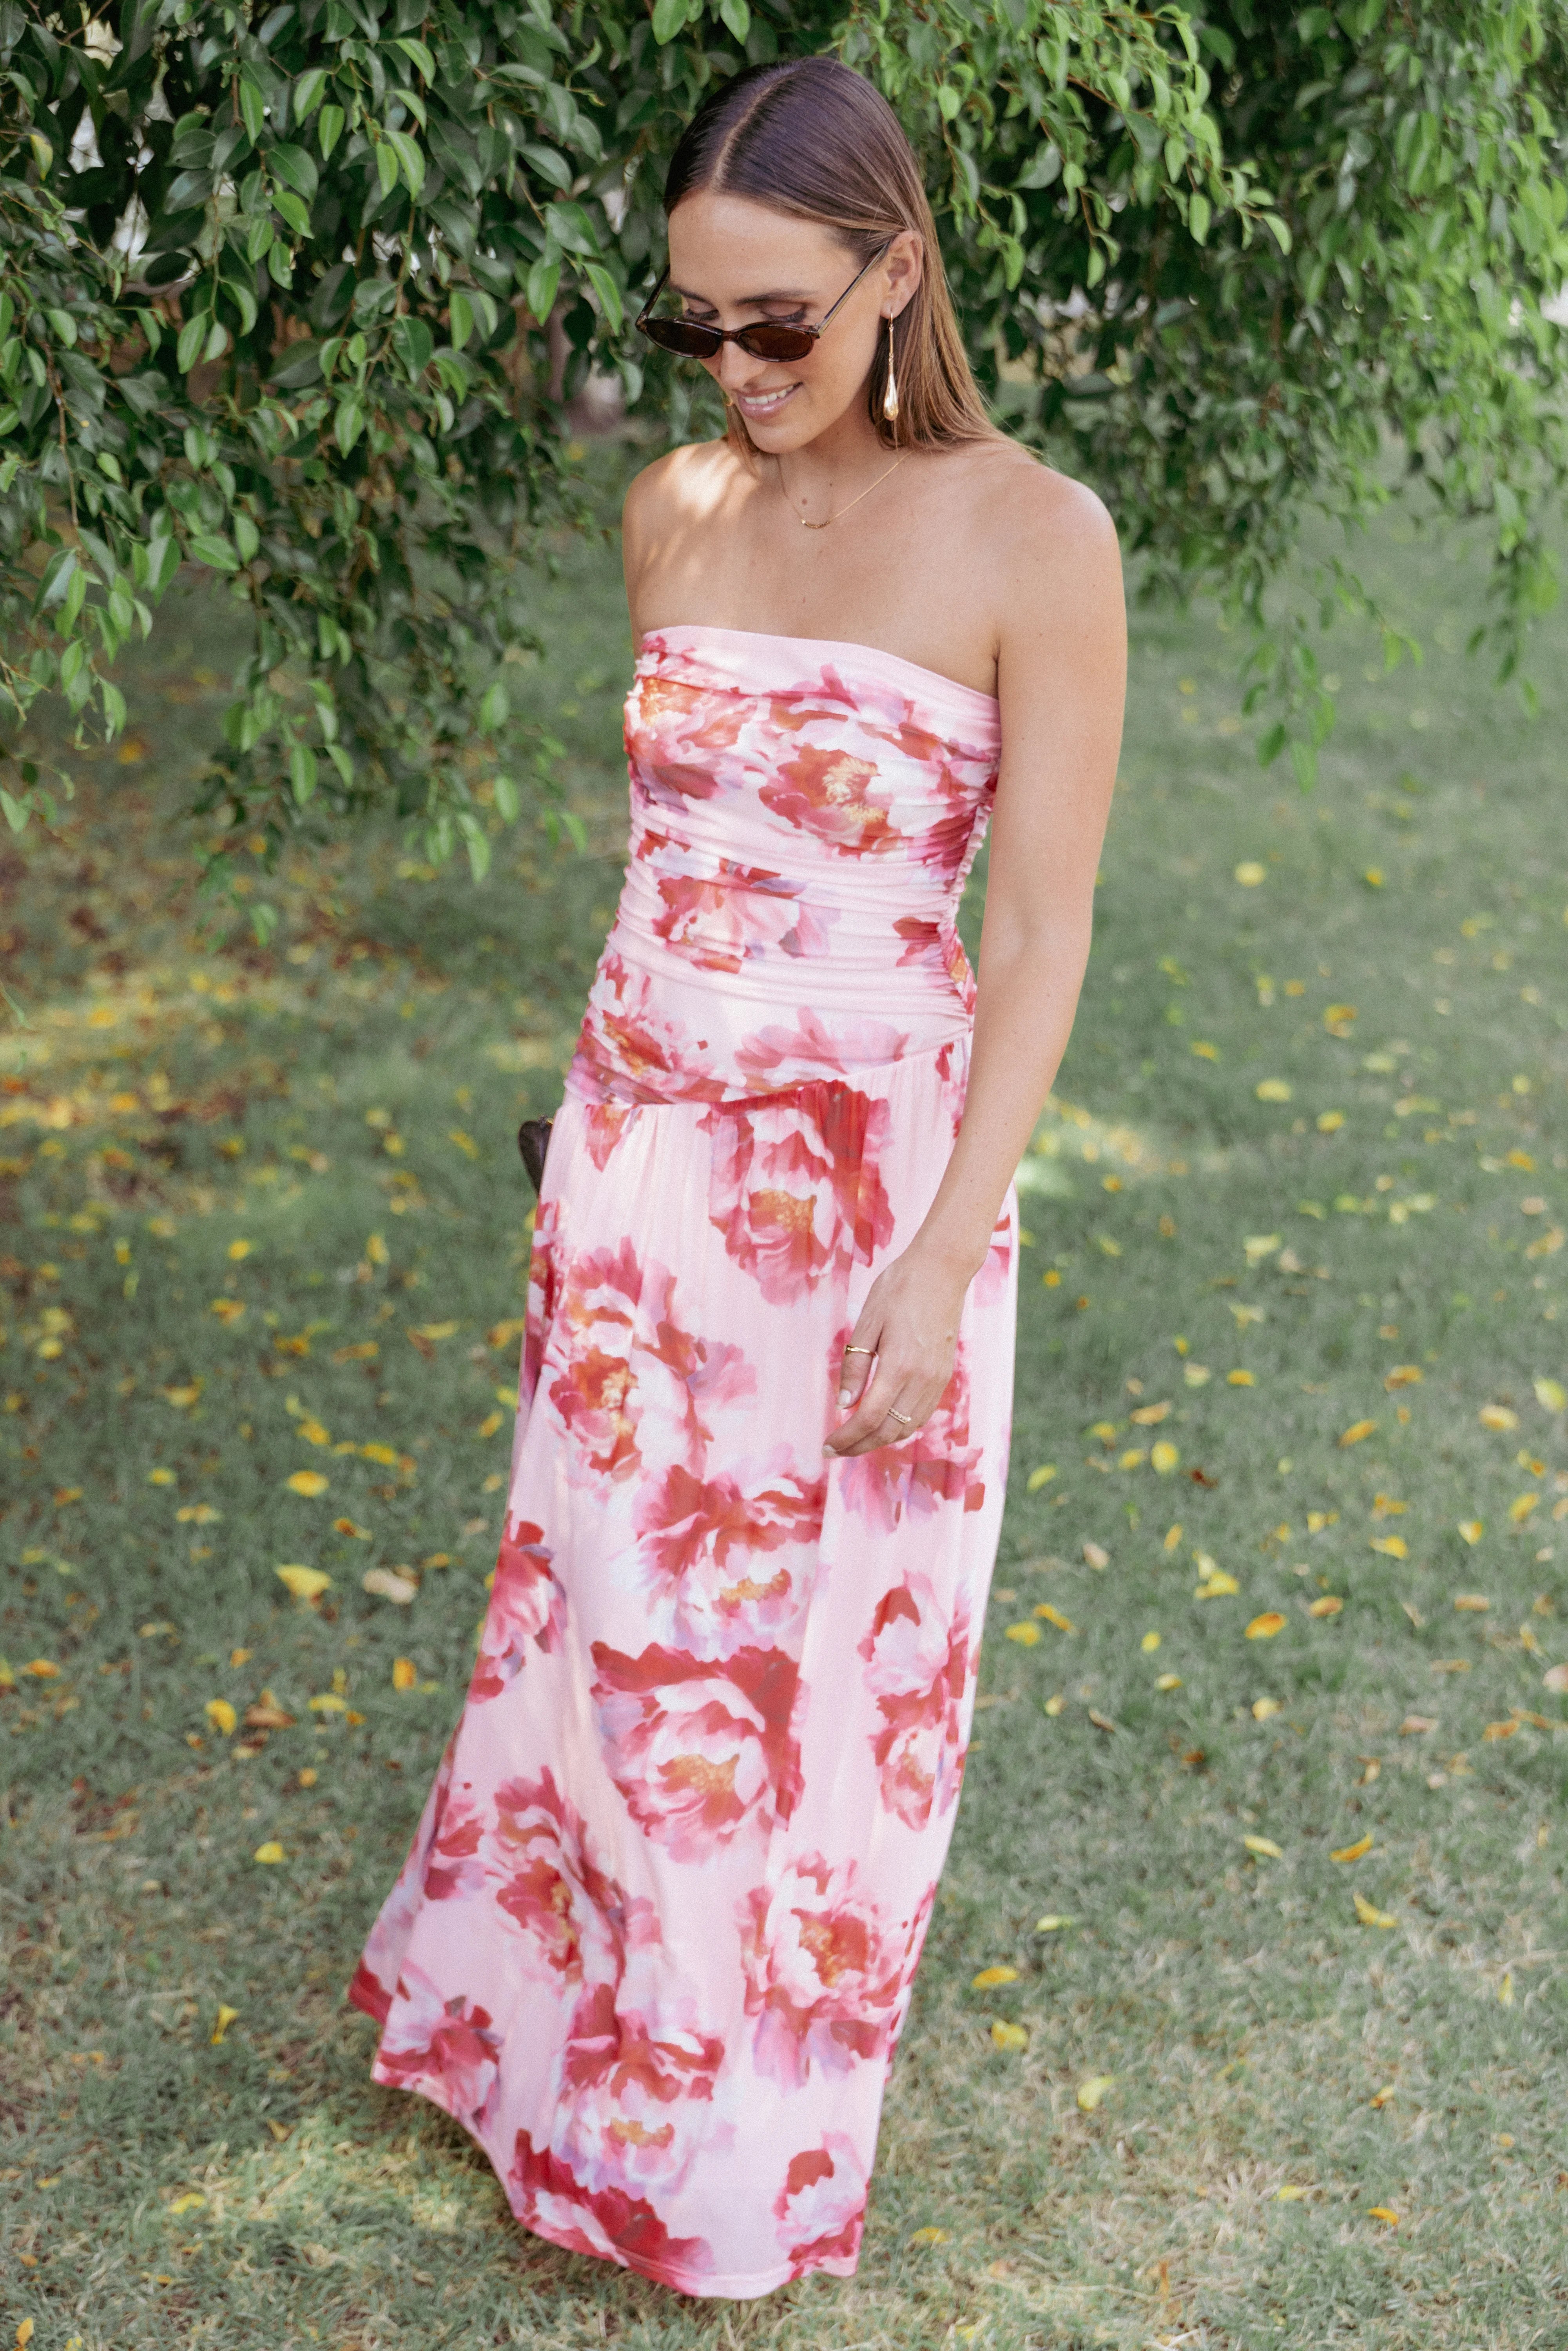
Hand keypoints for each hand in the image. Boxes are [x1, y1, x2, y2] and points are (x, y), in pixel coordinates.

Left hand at [823, 1242, 973, 1457]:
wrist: (942, 1269)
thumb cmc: (900, 1288)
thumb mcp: (868, 1322)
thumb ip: (855, 1365)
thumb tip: (843, 1403)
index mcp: (899, 1365)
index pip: (869, 1418)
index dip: (846, 1438)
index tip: (827, 1446)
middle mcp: (922, 1379)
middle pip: (889, 1431)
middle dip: (860, 1446)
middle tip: (835, 1451)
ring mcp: (937, 1379)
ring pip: (908, 1427)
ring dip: (880, 1440)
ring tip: (856, 1440)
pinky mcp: (944, 1374)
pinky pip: (922, 1413)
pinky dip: (901, 1426)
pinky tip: (883, 1423)